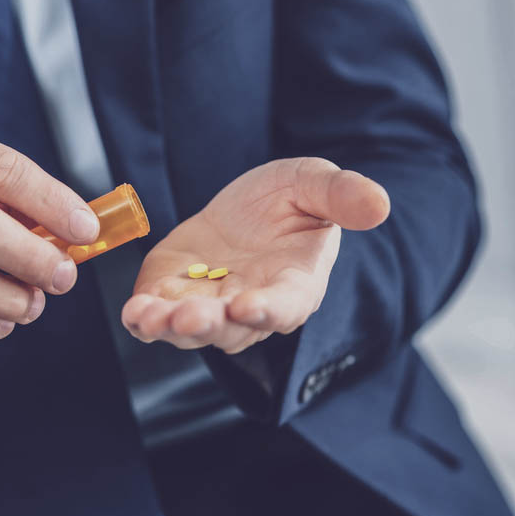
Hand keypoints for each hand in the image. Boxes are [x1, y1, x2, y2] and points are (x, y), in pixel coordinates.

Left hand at [122, 157, 389, 352]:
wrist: (246, 208)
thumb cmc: (289, 201)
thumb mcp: (314, 185)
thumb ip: (341, 195)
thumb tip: (380, 205)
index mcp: (293, 286)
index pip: (284, 307)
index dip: (267, 311)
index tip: (249, 307)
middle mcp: (250, 308)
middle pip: (231, 329)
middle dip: (209, 326)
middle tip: (190, 318)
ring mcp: (209, 307)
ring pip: (190, 330)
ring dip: (171, 328)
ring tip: (151, 317)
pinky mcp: (172, 296)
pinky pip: (157, 318)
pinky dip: (144, 319)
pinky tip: (134, 312)